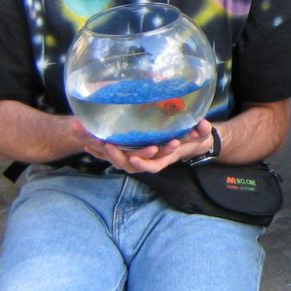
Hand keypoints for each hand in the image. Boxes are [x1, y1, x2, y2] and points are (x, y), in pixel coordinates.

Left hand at [80, 119, 214, 173]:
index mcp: (165, 158)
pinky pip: (114, 152)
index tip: (134, 157)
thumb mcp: (201, 136)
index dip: (143, 163)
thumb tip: (203, 125)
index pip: (152, 165)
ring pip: (117, 159)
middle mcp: (149, 159)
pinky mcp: (132, 150)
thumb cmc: (195, 139)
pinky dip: (100, 148)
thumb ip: (202, 131)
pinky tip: (87, 140)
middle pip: (128, 164)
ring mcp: (139, 156)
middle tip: (106, 144)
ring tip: (90, 140)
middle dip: (116, 156)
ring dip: (103, 151)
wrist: (190, 142)